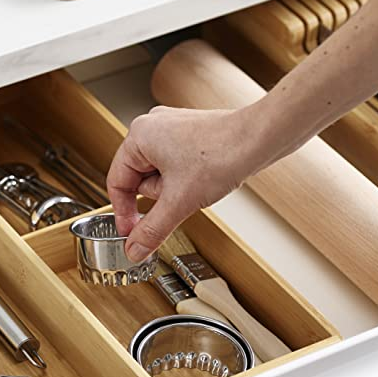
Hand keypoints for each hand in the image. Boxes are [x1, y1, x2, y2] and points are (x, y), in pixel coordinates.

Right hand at [107, 107, 264, 261]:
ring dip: (174, 188)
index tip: (131, 233)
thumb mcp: (179, 202)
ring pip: (159, 174)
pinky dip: (186, 179)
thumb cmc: (222, 154)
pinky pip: (175, 165)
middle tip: (178, 199)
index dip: (123, 213)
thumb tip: (134, 249)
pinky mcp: (189, 134)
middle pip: (138, 179)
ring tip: (196, 184)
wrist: (260, 139)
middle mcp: (152, 127)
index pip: (117, 182)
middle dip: (159, 196)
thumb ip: (151, 230)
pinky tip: (203, 178)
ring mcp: (171, 128)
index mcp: (139, 136)